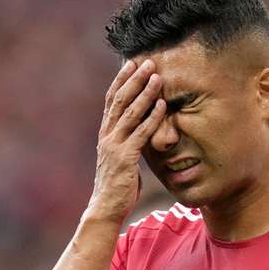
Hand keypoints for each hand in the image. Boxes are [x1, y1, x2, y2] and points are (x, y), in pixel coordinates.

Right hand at [85, 59, 165, 223]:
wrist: (106, 208)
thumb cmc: (117, 185)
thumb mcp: (121, 158)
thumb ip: (128, 142)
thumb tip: (140, 131)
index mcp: (105, 133)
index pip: (111, 100)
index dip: (121, 80)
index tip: (131, 63)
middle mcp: (107, 136)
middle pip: (120, 101)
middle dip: (134, 79)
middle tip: (148, 61)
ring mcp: (114, 146)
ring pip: (130, 113)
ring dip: (145, 93)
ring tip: (158, 76)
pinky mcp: (125, 159)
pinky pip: (141, 134)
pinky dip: (152, 118)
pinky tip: (163, 106)